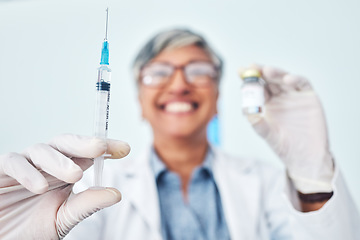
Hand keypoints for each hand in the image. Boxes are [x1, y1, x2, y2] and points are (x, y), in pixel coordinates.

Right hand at [0, 134, 129, 239]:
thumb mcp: (63, 219)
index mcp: (65, 172)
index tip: (125, 149)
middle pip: (66, 144)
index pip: (87, 154)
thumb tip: (116, 193)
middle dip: (85, 143)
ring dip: (59, 161)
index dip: (106, 148)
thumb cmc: (29, 230)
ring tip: (75, 176)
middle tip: (101, 147)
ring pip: (42, 150)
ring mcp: (24, 166)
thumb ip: (86, 205)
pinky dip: (27, 172)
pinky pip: (13, 162)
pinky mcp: (1, 171)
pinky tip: (40, 187)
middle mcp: (47, 164)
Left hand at [239, 65, 333, 193]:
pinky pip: (303, 84)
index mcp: (268, 104)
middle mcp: (281, 97)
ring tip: (267, 71)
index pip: (257, 88)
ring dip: (276, 73)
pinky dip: (296, 79)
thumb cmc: (285, 147)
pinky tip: (287, 79)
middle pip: (270, 80)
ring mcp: (295, 96)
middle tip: (252, 67)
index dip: (249, 79)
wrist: (306, 158)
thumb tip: (247, 112)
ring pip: (284, 79)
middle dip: (260, 72)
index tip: (240, 71)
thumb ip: (258, 124)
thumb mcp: (268, 135)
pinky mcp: (309, 97)